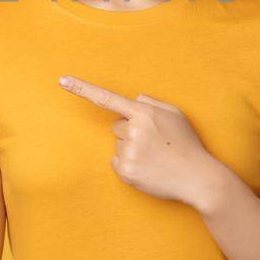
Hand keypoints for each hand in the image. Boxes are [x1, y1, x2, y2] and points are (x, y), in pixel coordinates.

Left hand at [58, 74, 226, 209]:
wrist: (197, 178)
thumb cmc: (187, 144)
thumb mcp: (175, 114)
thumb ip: (151, 103)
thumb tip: (131, 101)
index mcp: (145, 113)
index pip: (107, 98)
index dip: (83, 89)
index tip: (62, 81)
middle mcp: (133, 131)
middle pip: (117, 126)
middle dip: (131, 131)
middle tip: (154, 143)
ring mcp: (128, 152)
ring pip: (117, 145)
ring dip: (131, 149)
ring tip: (155, 157)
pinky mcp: (125, 171)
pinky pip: (116, 162)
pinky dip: (128, 164)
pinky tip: (148, 167)